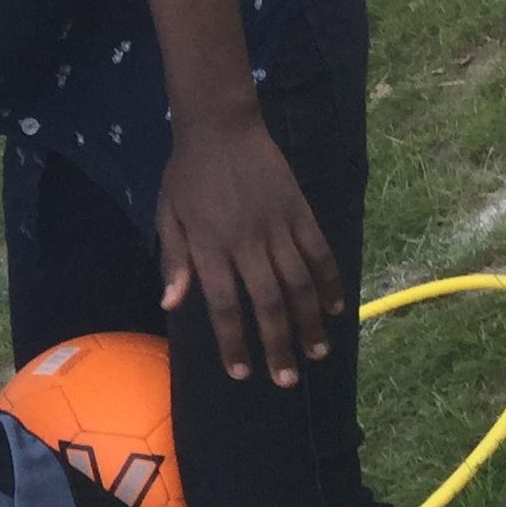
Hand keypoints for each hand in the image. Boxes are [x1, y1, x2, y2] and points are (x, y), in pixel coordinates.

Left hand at [156, 114, 347, 386]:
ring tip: (317, 353)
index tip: (242, 372)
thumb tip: (172, 304)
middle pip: (266, 304)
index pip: (223, 305)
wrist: (220, 127)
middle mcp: (246, 243)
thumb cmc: (188, 174)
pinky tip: (336, 307)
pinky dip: (330, 281)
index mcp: (210, 247)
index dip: (234, 341)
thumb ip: (174, 261)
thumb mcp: (169, 216)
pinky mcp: (300, 212)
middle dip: (277, 345)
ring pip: (299, 284)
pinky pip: (319, 253)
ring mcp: (277, 227)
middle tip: (287, 379)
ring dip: (310, 322)